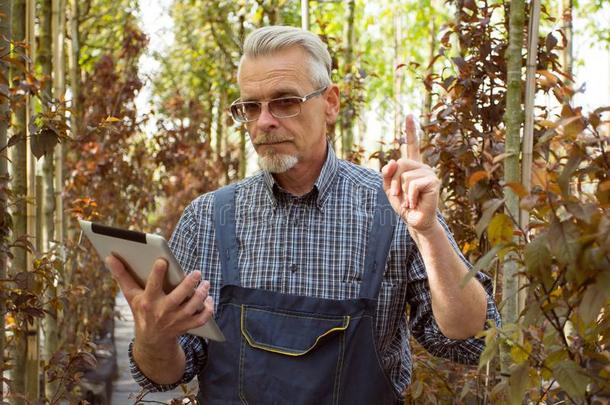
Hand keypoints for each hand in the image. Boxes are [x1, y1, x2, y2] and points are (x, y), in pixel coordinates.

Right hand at [105, 255, 213, 348]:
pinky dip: (208, 309)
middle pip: (179, 296)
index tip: (162, 260)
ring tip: (205, 283)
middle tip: (197, 272)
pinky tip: (209, 299)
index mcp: (148, 301)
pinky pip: (201, 319)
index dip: (157, 273)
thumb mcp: (131, 295)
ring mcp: (176, 320)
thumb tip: (109, 257)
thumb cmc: (142, 311)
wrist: (152, 341)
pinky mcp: (187, 326)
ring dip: (202, 294)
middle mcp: (163, 311)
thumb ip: (122, 276)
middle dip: (189, 283)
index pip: (152, 286)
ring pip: (193, 306)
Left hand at [381, 114, 439, 232]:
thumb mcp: (389, 189)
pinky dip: (409, 196)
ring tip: (409, 200)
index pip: (412, 146)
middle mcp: (422, 167)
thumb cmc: (403, 205)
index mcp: (412, 166)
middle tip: (398, 196)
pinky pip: (412, 184)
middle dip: (393, 182)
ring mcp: (429, 173)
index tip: (410, 115)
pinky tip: (415, 202)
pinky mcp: (433, 182)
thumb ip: (387, 174)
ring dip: (402, 192)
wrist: (414, 220)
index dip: (411, 130)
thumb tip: (392, 160)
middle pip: (400, 163)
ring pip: (405, 175)